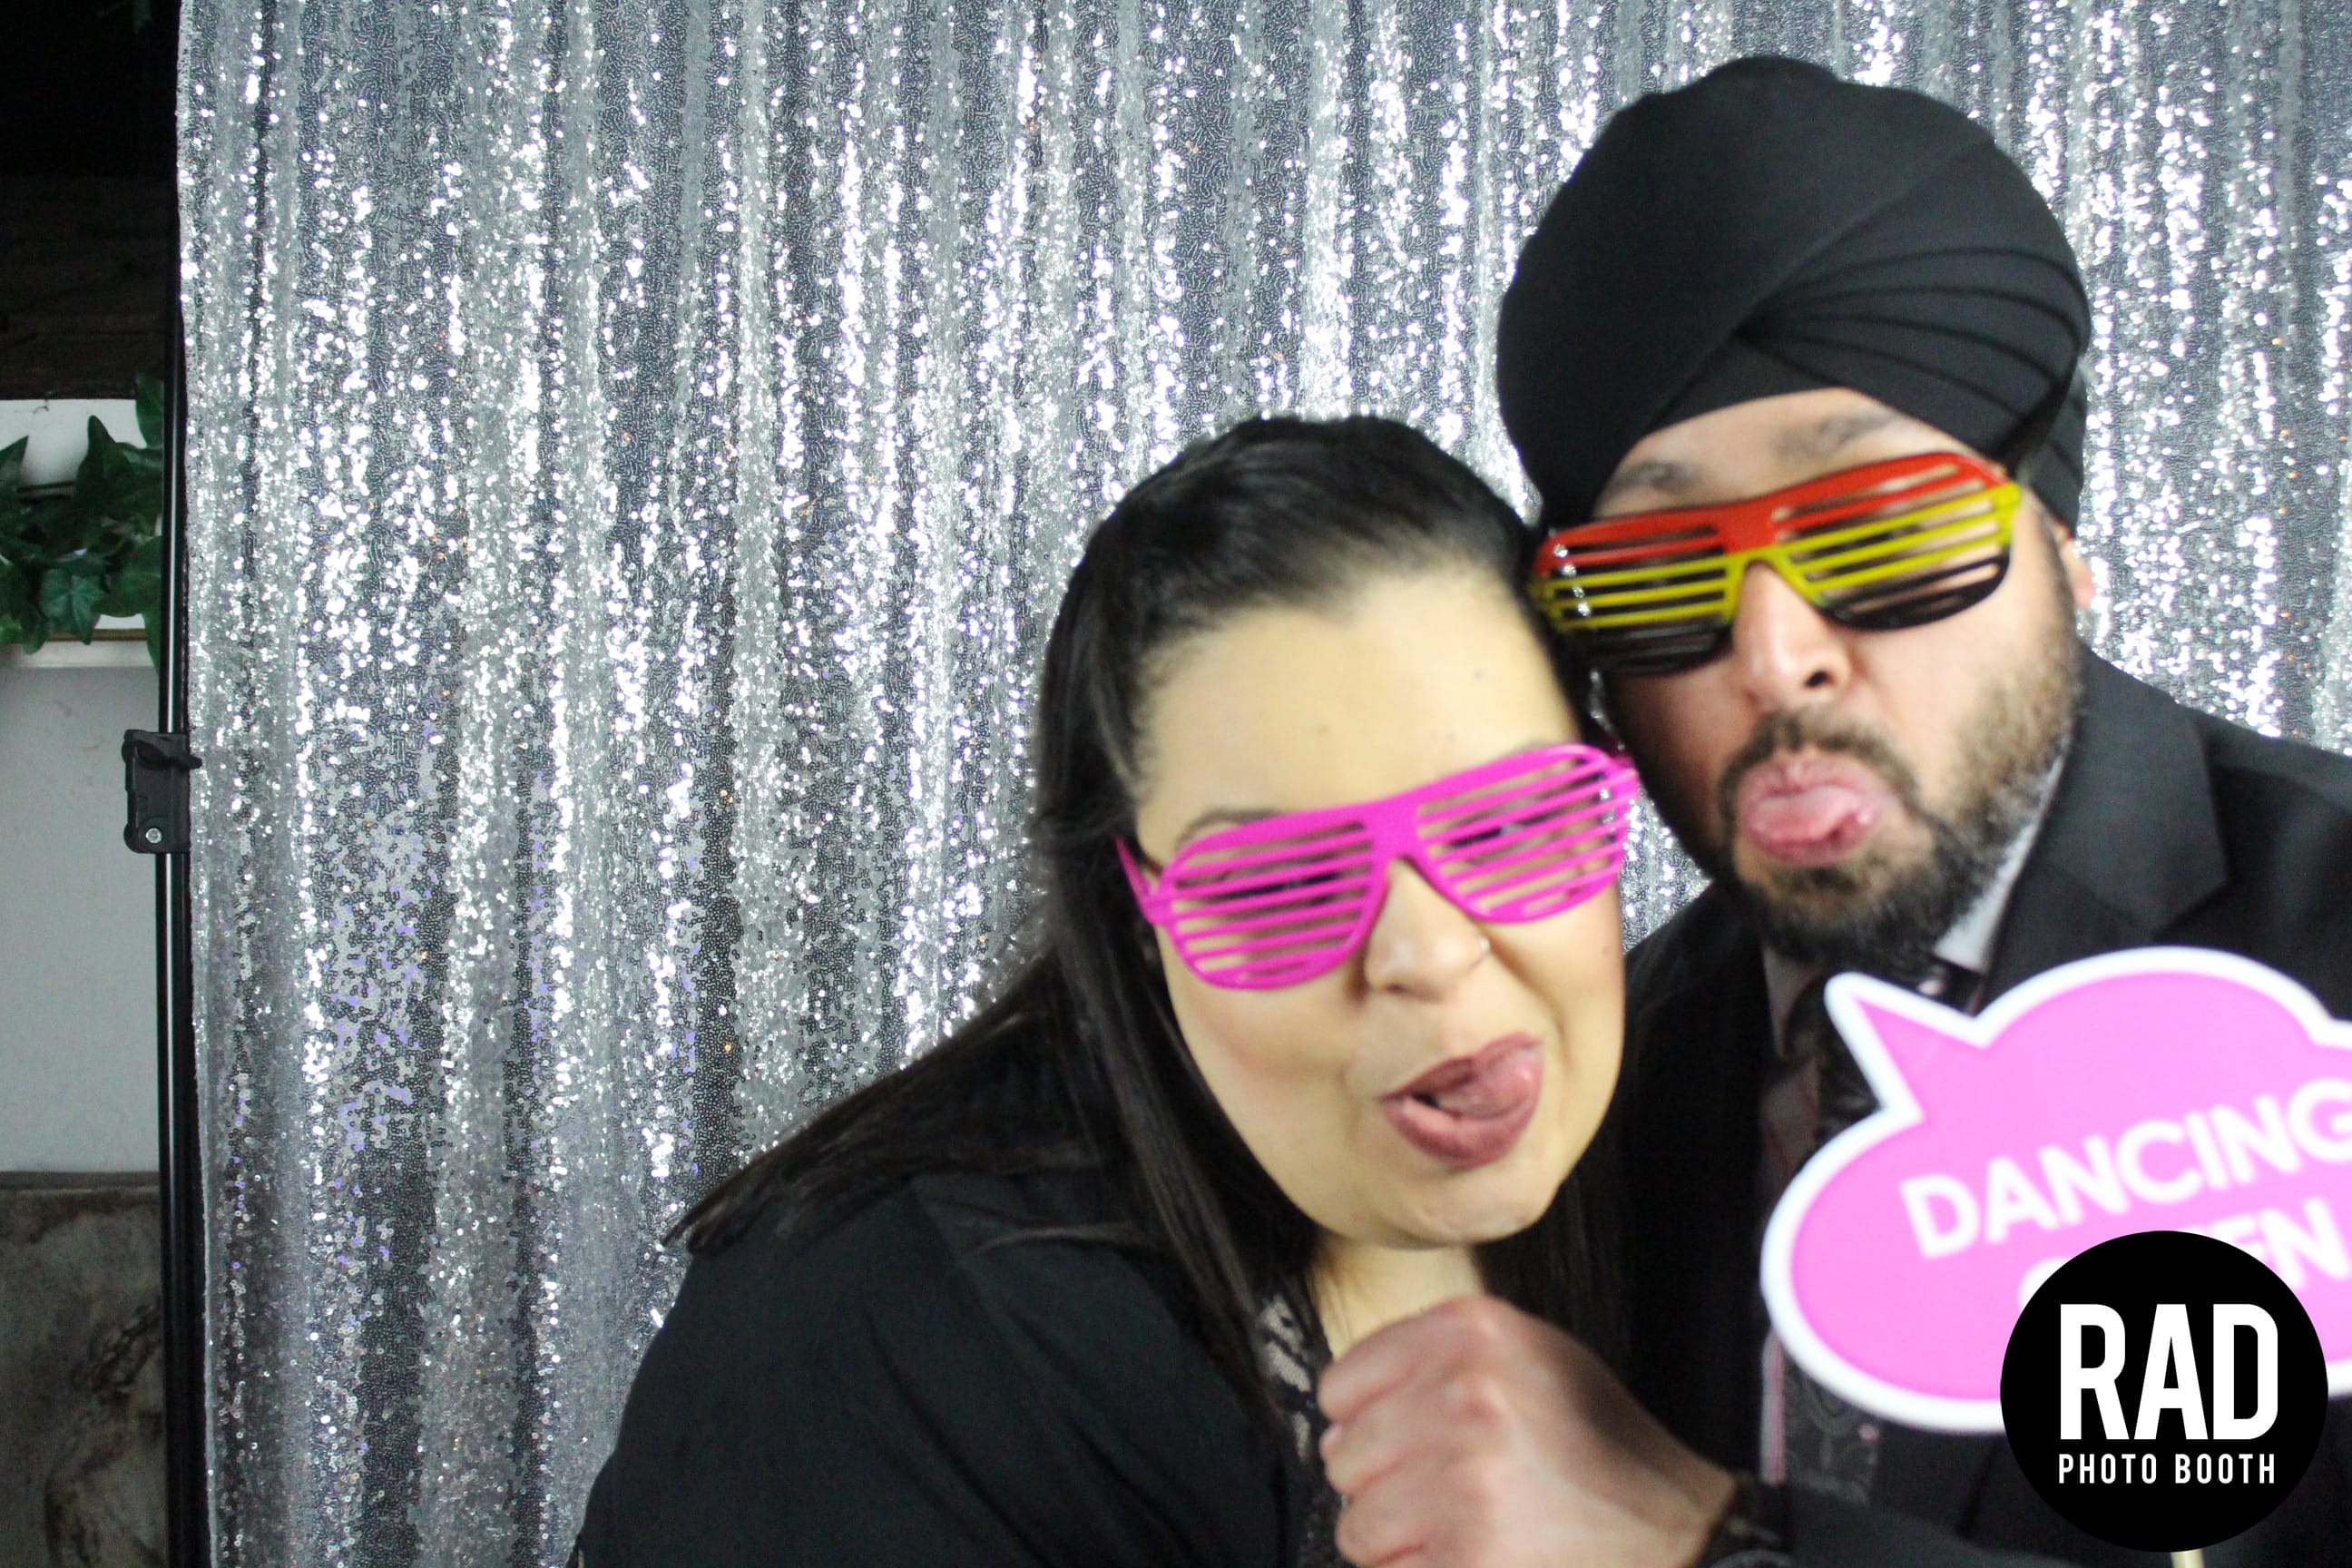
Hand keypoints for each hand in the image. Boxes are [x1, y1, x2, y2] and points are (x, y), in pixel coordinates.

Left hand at [1317, 1296, 1735, 1567]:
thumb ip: (1438, 1361)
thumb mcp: (1533, 1359)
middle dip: (1386, 1486)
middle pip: (1344, 1456)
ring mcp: (1465, 1476)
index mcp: (1473, 1330)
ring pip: (1359, 1523)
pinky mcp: (1469, 1554)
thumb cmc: (1600, 1451)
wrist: (1680, 1537)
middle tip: (1457, 1495)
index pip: (1341, 1384)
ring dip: (1401, 1541)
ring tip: (1471, 1530)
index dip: (1368, 1425)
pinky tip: (1481, 1558)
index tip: (1411, 1443)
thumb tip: (1338, 1415)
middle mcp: (1464, 1391)